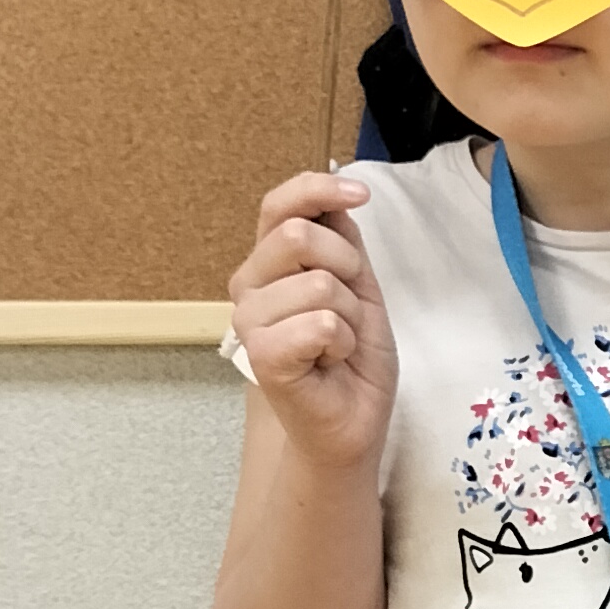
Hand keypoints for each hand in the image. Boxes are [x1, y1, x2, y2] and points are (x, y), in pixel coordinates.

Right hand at [229, 173, 397, 468]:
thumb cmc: (351, 355)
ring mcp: (250, 321)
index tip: (359, 194)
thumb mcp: (357, 285)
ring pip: (319, 284)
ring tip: (339, 342)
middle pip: (299, 236)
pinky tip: (331, 360)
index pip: (279, 204)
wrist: (351, 418)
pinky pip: (320, 323)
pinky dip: (343, 342)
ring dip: (350, 315)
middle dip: (347, 267)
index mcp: (269, 263)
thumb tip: (337, 195)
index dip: (318, 189)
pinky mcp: (262, 355)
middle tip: (349, 307)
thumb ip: (342, 240)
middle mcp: (250, 286)